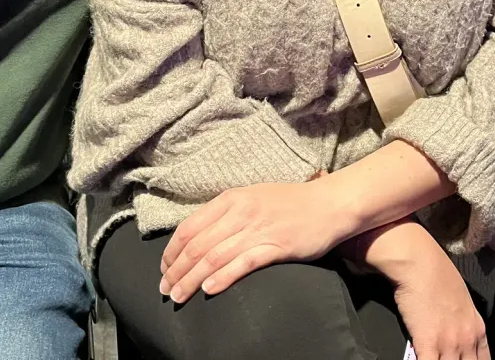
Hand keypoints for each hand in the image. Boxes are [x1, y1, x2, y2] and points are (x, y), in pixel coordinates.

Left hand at [158, 179, 353, 303]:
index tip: (164, 269)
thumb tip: (198, 236)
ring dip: (191, 280)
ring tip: (179, 296)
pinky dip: (223, 278)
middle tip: (165, 290)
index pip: (189, 227)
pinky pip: (243, 264)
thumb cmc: (290, 202)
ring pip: (214, 257)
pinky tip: (209, 290)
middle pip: (197, 246)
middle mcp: (240, 212)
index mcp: (231, 198)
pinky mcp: (276, 246)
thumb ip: (226, 213)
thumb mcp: (252, 197)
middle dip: (176, 271)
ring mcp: (258, 229)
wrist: (329, 204)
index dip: (171, 251)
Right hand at [351, 221, 488, 359]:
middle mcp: (466, 338)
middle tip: (448, 359)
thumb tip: (456, 330)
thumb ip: (463, 320)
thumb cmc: (437, 272)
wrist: (420, 262)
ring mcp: (449, 343)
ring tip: (436, 358)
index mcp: (477, 327)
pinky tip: (420, 358)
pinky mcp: (428, 343)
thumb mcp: (462, 298)